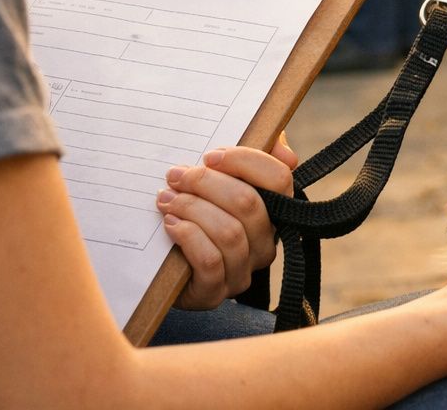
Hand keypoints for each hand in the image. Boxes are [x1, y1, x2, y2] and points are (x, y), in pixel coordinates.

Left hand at [158, 133, 298, 309]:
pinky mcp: (214, 292)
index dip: (245, 161)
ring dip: (192, 208)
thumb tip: (288, 157)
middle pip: (248, 203)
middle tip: (176, 175)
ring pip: (229, 232)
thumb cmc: (197, 210)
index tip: (210, 156)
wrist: (159, 262)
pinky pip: (210, 261)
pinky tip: (170, 224)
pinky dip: (188, 237)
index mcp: (274, 211)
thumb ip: (255, 154)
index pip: (279, 179)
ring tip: (167, 199)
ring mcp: (242, 271)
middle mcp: (265, 244)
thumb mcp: (223, 177)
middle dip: (206, 183)